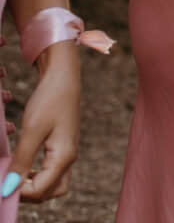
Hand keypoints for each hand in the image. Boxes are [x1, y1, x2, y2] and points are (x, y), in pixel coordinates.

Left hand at [7, 50, 78, 202]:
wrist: (63, 77)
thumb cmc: (49, 100)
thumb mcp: (31, 130)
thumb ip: (22, 161)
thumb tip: (8, 188)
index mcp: (64, 157)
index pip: (40, 191)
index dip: (18, 192)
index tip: (1, 182)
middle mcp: (68, 159)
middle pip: (49, 192)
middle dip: (27, 193)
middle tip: (8, 181)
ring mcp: (66, 153)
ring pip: (51, 184)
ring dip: (31, 185)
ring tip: (13, 174)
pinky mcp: (61, 147)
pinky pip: (50, 171)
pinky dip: (35, 175)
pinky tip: (22, 164)